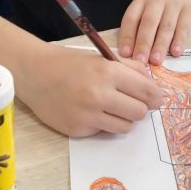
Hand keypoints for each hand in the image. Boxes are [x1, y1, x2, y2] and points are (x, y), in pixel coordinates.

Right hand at [18, 43, 163, 136]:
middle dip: (139, 108)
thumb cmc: (69, 63)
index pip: (147, 91)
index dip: (155, 97)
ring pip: (125, 127)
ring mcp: (88, 115)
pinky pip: (103, 131)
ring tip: (113, 109)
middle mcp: (99, 95)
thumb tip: (151, 83)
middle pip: (139, 112)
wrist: (34, 74)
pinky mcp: (78, 129)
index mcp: (108, 72)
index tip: (156, 99)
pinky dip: (103, 123)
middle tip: (132, 103)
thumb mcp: (100, 58)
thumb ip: (129, 68)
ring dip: (124, 119)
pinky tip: (91, 112)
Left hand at [118, 0, 190, 65]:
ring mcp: (175, 2)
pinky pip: (184, 26)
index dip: (127, 36)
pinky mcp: (190, 7)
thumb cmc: (156, 5)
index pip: (131, 18)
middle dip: (144, 43)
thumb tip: (130, 53)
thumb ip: (136, 28)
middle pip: (149, 22)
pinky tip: (175, 52)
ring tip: (156, 61)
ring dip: (160, 45)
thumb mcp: (143, 9)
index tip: (125, 54)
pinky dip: (179, 40)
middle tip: (141, 61)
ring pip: (166, 26)